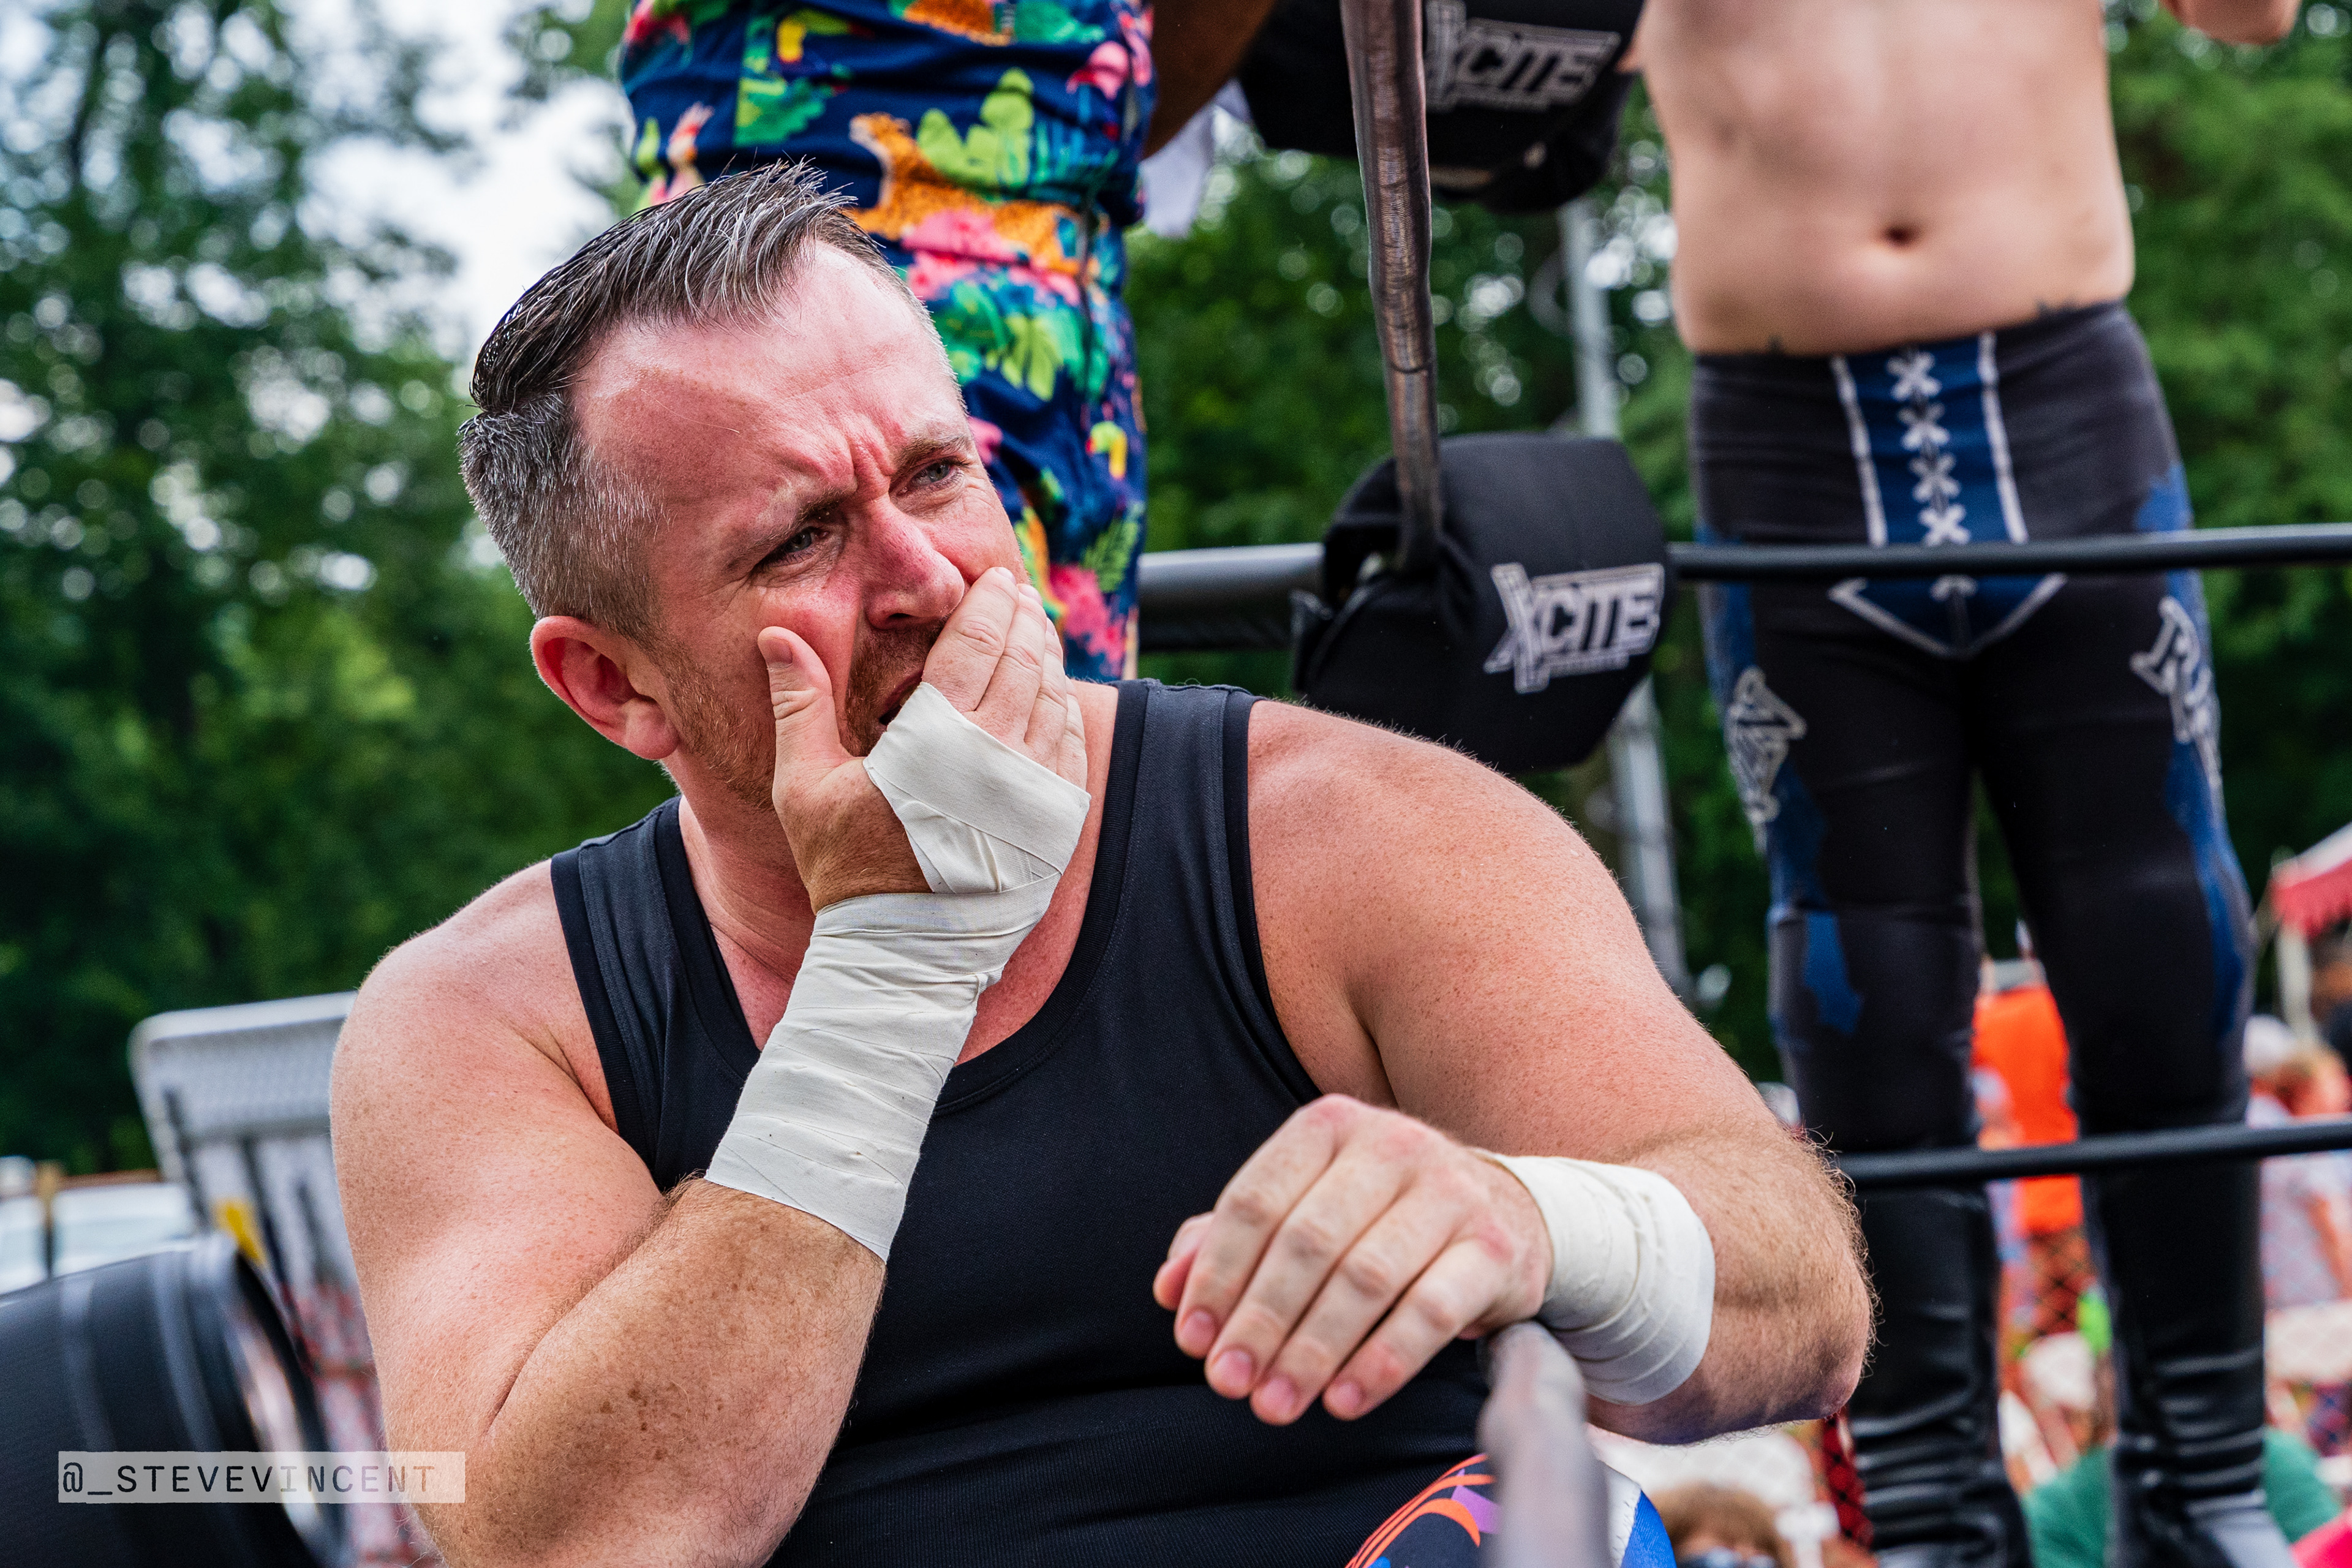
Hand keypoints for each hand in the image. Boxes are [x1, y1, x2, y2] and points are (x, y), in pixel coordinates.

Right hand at [761, 567, 1084, 907]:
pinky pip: (1072, 748)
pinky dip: (1065, 711)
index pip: (975, 644)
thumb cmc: (846, 870)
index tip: (992, 580)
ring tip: (1037, 632)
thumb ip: (799, 705)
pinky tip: (1054, 695)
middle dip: (1022, 619)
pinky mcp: (1057, 824)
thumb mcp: (804, 787)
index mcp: (937, 740)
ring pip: (1054, 700)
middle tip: (1018, 592)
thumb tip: (777, 635)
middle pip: (1023, 662)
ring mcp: (1035, 792)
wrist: (904, 954)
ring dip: (1048, 658)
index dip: (988, 604)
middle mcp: (997, 758)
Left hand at [1152, 1095, 1550, 1425]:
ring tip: (1276, 1403)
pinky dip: (1382, 1361)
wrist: (1504, 1215)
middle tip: (1229, 1383)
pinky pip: (1431, 1310)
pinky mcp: (1494, 1246)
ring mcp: (1450, 1191)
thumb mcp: (1303, 1210)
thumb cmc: (1377, 1218)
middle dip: (1260, 1321)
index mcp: (1329, 1125)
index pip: (1255, 1201)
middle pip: (1306, 1241)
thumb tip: (1169, 1288)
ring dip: (1312, 1350)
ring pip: (1364, 1277)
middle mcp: (1392, 1143)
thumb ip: (1228, 1240)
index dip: (1216, 1275)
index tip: (1192, 1339)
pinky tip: (1344, 1400)